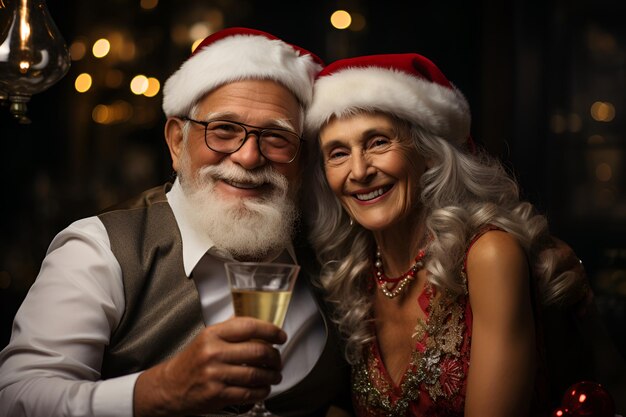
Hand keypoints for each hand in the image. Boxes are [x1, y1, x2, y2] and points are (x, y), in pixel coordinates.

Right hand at [133, 316, 286, 416]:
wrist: (169, 387)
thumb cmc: (191, 362)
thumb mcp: (207, 338)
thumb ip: (231, 331)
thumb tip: (261, 328)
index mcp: (212, 334)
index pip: (249, 326)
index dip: (271, 330)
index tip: (280, 336)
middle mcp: (213, 353)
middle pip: (257, 351)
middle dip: (275, 357)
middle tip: (278, 359)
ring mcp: (215, 374)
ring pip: (256, 374)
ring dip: (272, 375)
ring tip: (274, 375)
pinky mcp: (217, 394)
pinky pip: (248, 393)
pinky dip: (262, 391)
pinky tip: (264, 388)